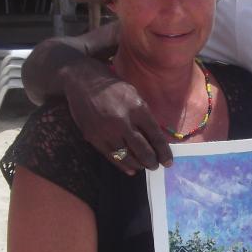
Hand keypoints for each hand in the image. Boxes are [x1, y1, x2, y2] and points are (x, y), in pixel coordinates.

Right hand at [61, 57, 172, 174]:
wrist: (83, 82)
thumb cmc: (113, 87)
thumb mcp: (135, 95)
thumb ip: (144, 116)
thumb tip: (156, 138)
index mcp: (137, 108)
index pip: (155, 135)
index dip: (163, 151)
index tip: (168, 162)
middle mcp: (122, 121)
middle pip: (142, 149)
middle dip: (152, 161)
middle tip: (155, 165)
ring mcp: (107, 131)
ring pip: (127, 156)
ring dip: (138, 164)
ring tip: (143, 166)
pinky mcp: (94, 137)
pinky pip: (111, 156)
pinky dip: (122, 165)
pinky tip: (130, 169)